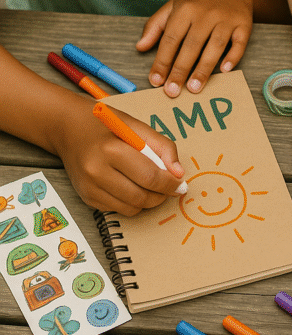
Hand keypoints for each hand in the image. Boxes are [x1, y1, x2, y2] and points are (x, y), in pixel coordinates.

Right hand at [56, 99, 185, 215]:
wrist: (68, 129)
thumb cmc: (106, 125)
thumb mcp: (137, 127)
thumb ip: (162, 147)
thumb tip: (178, 174)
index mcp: (112, 150)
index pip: (150, 177)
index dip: (170, 184)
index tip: (180, 183)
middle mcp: (97, 171)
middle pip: (141, 197)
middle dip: (161, 195)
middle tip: (169, 187)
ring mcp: (89, 187)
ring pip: (131, 208)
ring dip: (148, 201)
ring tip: (151, 185)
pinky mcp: (86, 197)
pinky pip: (118, 209)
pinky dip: (131, 202)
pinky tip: (130, 186)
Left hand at [136, 0, 253, 96]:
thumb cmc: (198, 1)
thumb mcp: (174, 6)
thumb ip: (155, 26)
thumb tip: (140, 47)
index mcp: (185, 9)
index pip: (171, 39)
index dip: (162, 61)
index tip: (156, 80)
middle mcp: (206, 13)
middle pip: (191, 46)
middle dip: (180, 70)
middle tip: (173, 91)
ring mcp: (226, 19)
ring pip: (214, 47)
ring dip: (204, 69)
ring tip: (194, 88)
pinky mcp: (244, 24)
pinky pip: (239, 43)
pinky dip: (233, 57)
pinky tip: (225, 70)